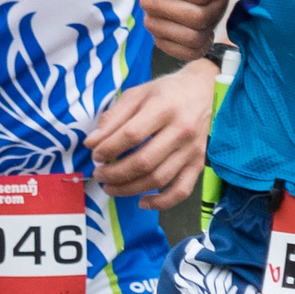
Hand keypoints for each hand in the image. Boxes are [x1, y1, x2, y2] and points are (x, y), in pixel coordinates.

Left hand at [88, 56, 220, 207]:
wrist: (202, 91)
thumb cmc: (166, 92)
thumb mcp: (137, 94)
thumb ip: (113, 117)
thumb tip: (92, 143)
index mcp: (164, 108)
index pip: (132, 135)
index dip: (109, 148)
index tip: (96, 154)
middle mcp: (181, 130)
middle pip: (144, 161)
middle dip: (115, 173)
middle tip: (99, 174)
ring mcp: (192, 150)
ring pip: (158, 179)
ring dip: (130, 189)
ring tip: (111, 187)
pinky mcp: (198, 164)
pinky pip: (181, 190)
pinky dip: (162, 202)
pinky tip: (142, 202)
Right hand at [143, 0, 244, 61]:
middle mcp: (148, 0)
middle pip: (196, 18)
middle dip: (215, 6)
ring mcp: (152, 24)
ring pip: (193, 38)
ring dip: (210, 24)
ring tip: (208, 8)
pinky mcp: (161, 42)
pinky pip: (188, 53)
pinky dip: (202, 43)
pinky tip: (202, 27)